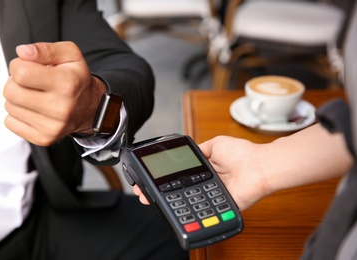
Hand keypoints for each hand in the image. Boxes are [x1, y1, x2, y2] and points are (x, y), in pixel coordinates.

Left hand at [3, 42, 106, 145]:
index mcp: (67, 84)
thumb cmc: (77, 79)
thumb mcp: (70, 55)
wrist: (91, 108)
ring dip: (18, 98)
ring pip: (9, 107)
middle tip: (31, 82)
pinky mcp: (44, 138)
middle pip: (11, 91)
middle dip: (15, 82)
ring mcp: (52, 126)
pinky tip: (34, 109)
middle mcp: (61, 108)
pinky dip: (18, 114)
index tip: (29, 67)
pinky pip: (10, 123)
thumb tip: (22, 52)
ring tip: (35, 95)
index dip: (19, 65)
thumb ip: (46, 49)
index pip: (21, 73)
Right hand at [132, 135, 270, 210]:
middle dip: (162, 191)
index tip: (152, 177)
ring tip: (149, 199)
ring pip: (187, 200)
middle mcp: (208, 183)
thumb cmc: (243, 154)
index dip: (167, 177)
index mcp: (207, 169)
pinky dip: (189, 210)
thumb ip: (202, 150)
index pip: (182, 175)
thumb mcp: (216, 144)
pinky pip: (202, 209)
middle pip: (181, 189)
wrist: (260, 167)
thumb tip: (191, 150)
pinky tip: (171, 208)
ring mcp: (212, 195)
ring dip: (169, 201)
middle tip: (144, 193)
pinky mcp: (219, 204)